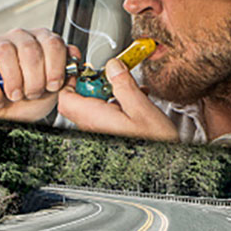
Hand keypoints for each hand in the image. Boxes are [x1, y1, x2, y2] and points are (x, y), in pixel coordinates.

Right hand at [0, 27, 80, 121]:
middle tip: (33, 93)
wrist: (7, 113)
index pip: (54, 43)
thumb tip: (74, 61)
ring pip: (6, 53)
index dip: (56, 67)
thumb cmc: (30, 96)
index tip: (54, 85)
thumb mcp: (54, 88)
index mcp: (43, 40)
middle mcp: (20, 37)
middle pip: (31, 50)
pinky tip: (0, 98)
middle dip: (35, 79)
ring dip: (15, 82)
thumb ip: (67, 73)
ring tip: (16, 95)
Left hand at [57, 58, 178, 141]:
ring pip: (93, 107)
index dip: (72, 80)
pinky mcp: (110, 135)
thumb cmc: (155, 142)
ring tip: (129, 89)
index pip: (66, 98)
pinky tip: (133, 101)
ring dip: (109, 94)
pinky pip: (105, 116)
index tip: (87, 70)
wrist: (165, 164)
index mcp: (96, 120)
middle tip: (113, 76)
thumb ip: (124, 86)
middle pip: (79, 101)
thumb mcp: (143, 109)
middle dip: (95, 84)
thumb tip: (112, 67)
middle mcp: (93, 129)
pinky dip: (116, 104)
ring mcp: (101, 133)